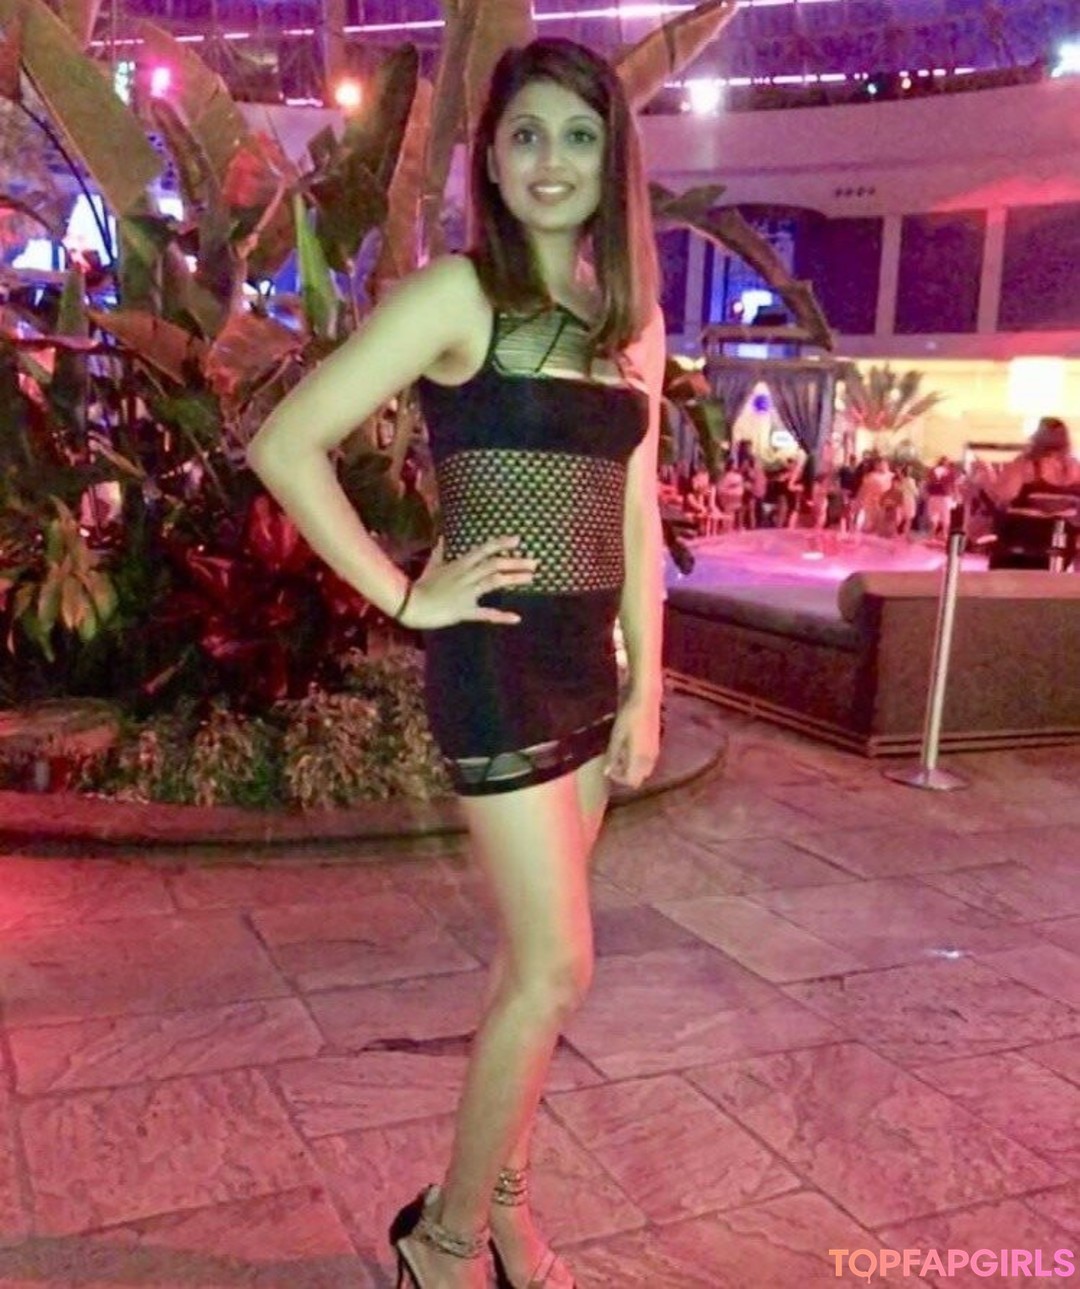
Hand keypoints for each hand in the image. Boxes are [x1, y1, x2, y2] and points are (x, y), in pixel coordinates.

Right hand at [401, 535, 537, 628]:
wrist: (410, 605)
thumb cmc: (421, 585)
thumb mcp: (432, 565)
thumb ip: (440, 551)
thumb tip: (442, 536)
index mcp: (460, 564)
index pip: (484, 550)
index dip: (501, 544)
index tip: (518, 540)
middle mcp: (466, 576)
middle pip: (494, 565)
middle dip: (516, 562)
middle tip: (535, 562)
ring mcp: (466, 593)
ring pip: (494, 582)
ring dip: (514, 579)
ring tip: (531, 578)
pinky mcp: (464, 611)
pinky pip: (485, 613)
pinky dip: (501, 615)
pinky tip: (516, 617)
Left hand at [604, 691, 660, 787]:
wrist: (645, 701)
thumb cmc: (629, 717)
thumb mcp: (616, 737)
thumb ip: (613, 756)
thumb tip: (607, 772)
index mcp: (639, 758)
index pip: (632, 781)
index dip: (619, 779)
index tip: (609, 769)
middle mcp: (650, 759)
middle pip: (639, 778)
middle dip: (626, 774)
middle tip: (614, 763)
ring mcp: (655, 752)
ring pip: (644, 770)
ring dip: (633, 768)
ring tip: (621, 755)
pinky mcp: (656, 745)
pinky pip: (647, 761)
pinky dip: (638, 761)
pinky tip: (629, 748)